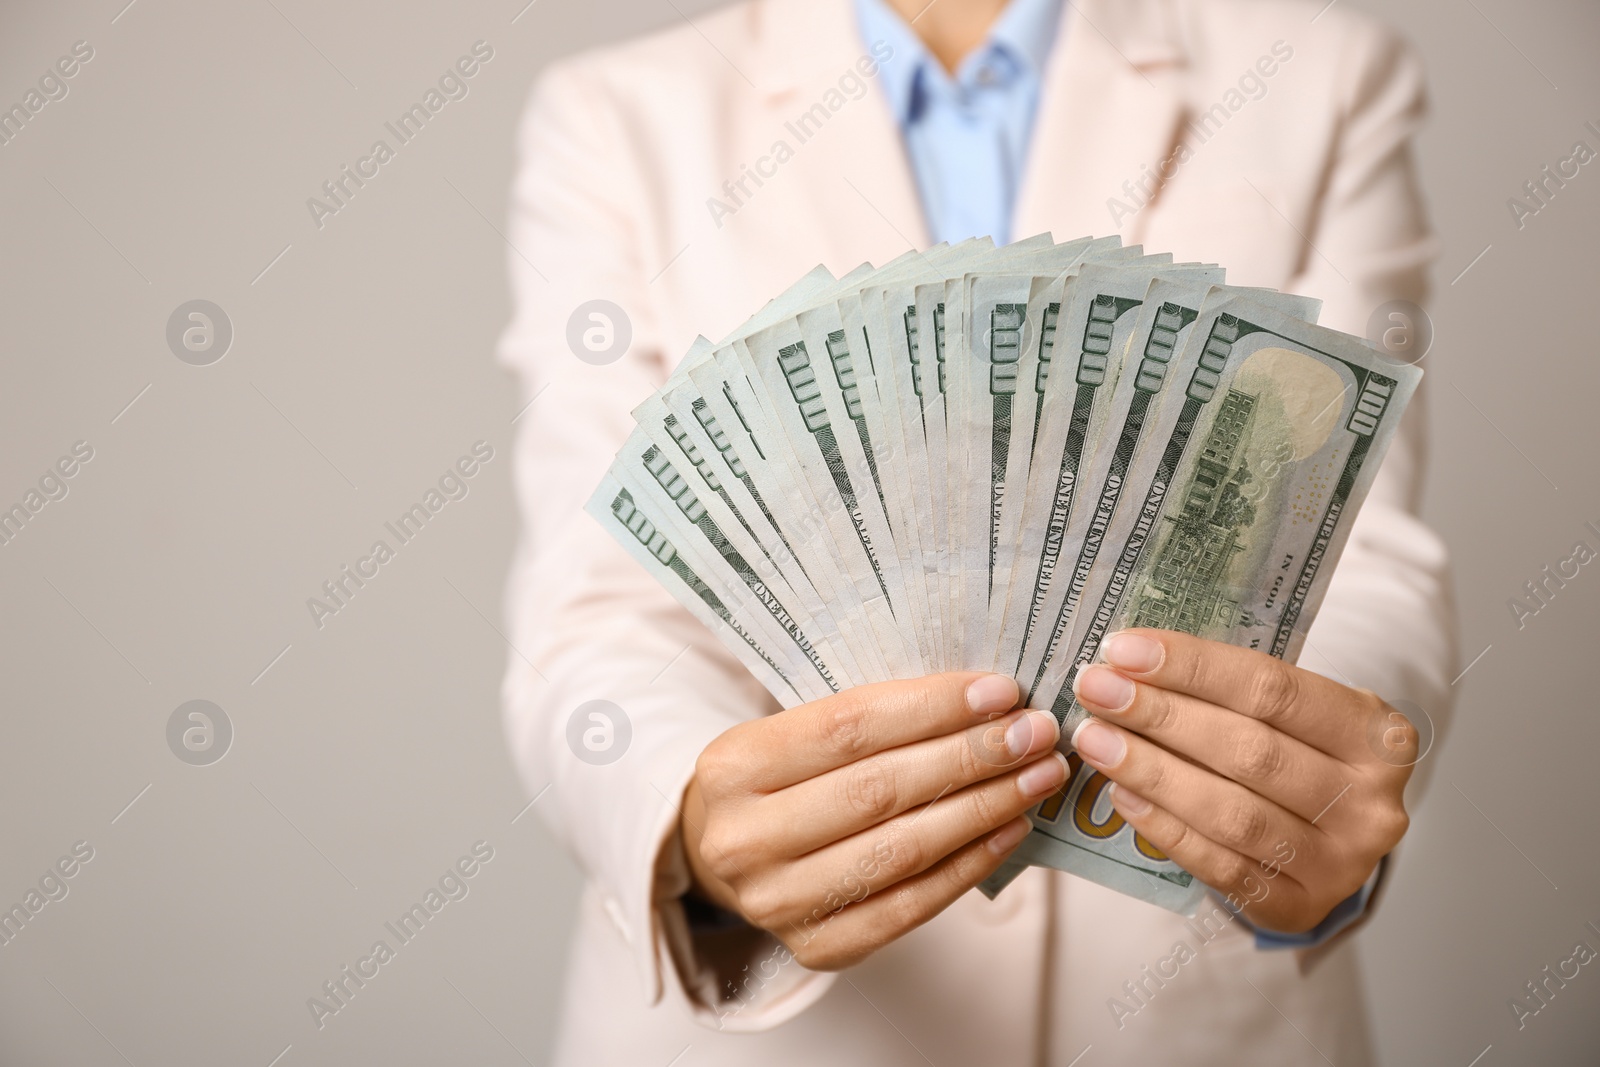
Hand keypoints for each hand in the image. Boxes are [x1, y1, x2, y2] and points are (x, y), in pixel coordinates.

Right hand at [680, 673, 1066, 969]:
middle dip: (971, 757)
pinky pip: (909, 906)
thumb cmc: (777, 780)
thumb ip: (869, 719)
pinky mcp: (817, 948)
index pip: (848, 727)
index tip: (999, 692)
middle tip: (1035, 734)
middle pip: (879, 790)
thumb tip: (982, 704)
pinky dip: (968, 865)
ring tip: (1037, 777)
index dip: (931, 708)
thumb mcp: (792, 733)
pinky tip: (1009, 830)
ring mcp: (778, 902)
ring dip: (983, 809)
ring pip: (901, 850)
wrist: (725, 855)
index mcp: (733, 766)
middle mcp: (745, 839)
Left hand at [1069, 629, 1414, 933]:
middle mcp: (1371, 801)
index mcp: (1378, 735)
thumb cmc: (1301, 756)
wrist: (1331, 843)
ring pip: (1231, 813)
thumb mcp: (1296, 716)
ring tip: (1095, 740)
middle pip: (1249, 750)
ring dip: (1151, 771)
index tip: (1123, 649)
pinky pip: (1218, 865)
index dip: (1192, 666)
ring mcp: (1341, 862)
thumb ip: (1232, 690)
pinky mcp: (1300, 907)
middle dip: (1160, 715)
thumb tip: (1131, 663)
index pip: (1273, 688)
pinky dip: (1164, 827)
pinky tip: (1122, 794)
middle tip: (1095, 690)